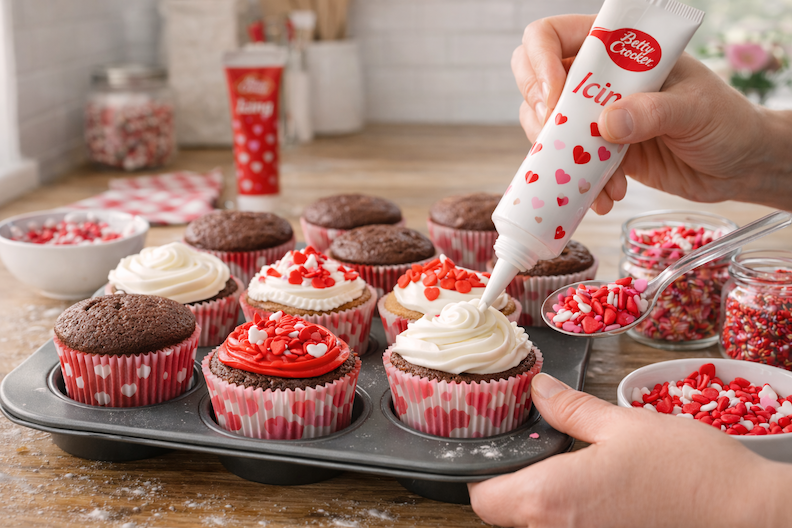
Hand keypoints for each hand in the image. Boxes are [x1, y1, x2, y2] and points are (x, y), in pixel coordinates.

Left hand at [468, 373, 790, 527]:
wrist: (751, 519)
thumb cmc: (691, 473)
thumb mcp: (622, 426)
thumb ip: (570, 410)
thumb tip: (538, 390)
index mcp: (551, 500)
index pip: (484, 500)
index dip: (482, 475)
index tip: (495, 452)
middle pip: (510, 515)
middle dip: (516, 484)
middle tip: (539, 452)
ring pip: (541, 526)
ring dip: (547, 501)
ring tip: (575, 469)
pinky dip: (575, 516)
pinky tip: (602, 495)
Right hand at [512, 15, 791, 213]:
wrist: (738, 166)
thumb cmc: (727, 121)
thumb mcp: (695, 110)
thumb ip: (653, 112)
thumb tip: (607, 122)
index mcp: (619, 47)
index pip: (554, 35)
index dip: (540, 61)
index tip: (553, 97)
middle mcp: (598, 78)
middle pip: (534, 79)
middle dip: (538, 111)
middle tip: (558, 137)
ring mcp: (594, 116)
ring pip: (545, 127)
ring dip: (559, 157)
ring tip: (597, 181)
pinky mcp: (596, 152)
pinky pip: (566, 164)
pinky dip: (576, 183)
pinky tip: (605, 197)